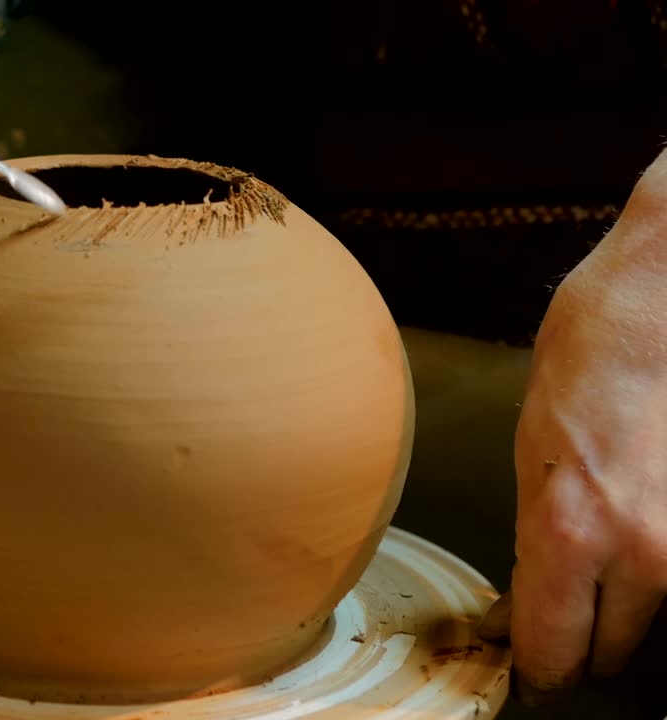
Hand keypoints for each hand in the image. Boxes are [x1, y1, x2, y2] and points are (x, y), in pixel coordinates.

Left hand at [503, 151, 666, 703]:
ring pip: (654, 621)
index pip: (551, 651)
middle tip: (570, 603)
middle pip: (610, 652)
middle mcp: (639, 552)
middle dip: (586, 638)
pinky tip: (642, 525)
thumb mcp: (528, 452)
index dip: (539, 665)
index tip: (534, 665)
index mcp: (566, 531)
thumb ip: (535, 539)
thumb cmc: (590, 357)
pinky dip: (658, 567)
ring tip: (610, 552)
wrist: (663, 301)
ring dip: (629, 606)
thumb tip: (530, 601)